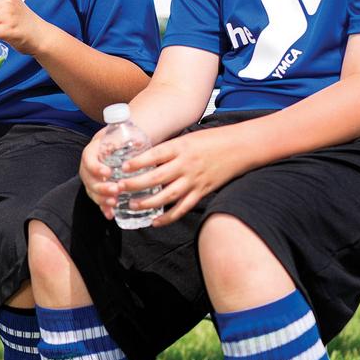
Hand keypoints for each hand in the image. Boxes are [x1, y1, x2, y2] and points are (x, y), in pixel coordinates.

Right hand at [78, 127, 119, 218]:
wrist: (119, 144)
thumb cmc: (121, 139)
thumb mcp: (122, 136)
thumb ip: (128, 139)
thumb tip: (139, 142)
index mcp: (93, 151)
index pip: (89, 159)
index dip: (96, 167)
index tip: (108, 172)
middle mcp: (89, 166)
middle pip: (89, 179)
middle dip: (101, 187)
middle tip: (115, 190)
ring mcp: (92, 178)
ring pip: (92, 191)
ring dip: (101, 199)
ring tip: (114, 203)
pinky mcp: (98, 188)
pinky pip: (98, 199)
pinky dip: (103, 207)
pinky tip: (110, 214)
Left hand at [112, 126, 241, 226]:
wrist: (241, 147)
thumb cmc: (212, 139)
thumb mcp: (187, 138)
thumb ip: (169, 149)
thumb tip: (145, 158)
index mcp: (181, 147)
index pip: (155, 155)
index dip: (138, 162)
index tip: (123, 167)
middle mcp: (186, 164)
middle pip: (157, 177)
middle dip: (136, 184)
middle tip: (119, 188)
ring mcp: (194, 180)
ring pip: (167, 195)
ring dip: (148, 202)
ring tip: (132, 205)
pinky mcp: (202, 192)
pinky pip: (183, 208)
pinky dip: (168, 217)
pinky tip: (155, 221)